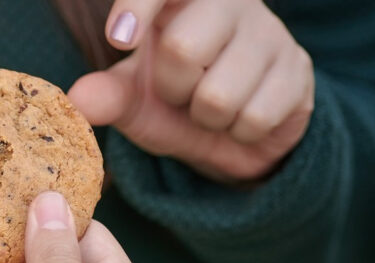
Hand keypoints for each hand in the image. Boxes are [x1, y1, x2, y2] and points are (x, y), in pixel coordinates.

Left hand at [69, 0, 314, 181]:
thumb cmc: (177, 103)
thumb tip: (76, 99)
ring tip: (212, 106)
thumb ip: (108, 97)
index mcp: (181, 1)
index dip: (140, 5)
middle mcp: (230, 4)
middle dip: (173, 90)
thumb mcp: (135, 102)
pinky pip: (254, 118)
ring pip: (219, 94)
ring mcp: (270, 35)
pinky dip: (238, 132)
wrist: (234, 136)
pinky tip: (242, 118)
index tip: (118, 40)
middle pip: (183, 49)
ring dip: (207, 118)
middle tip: (182, 92)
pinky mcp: (298, 71)